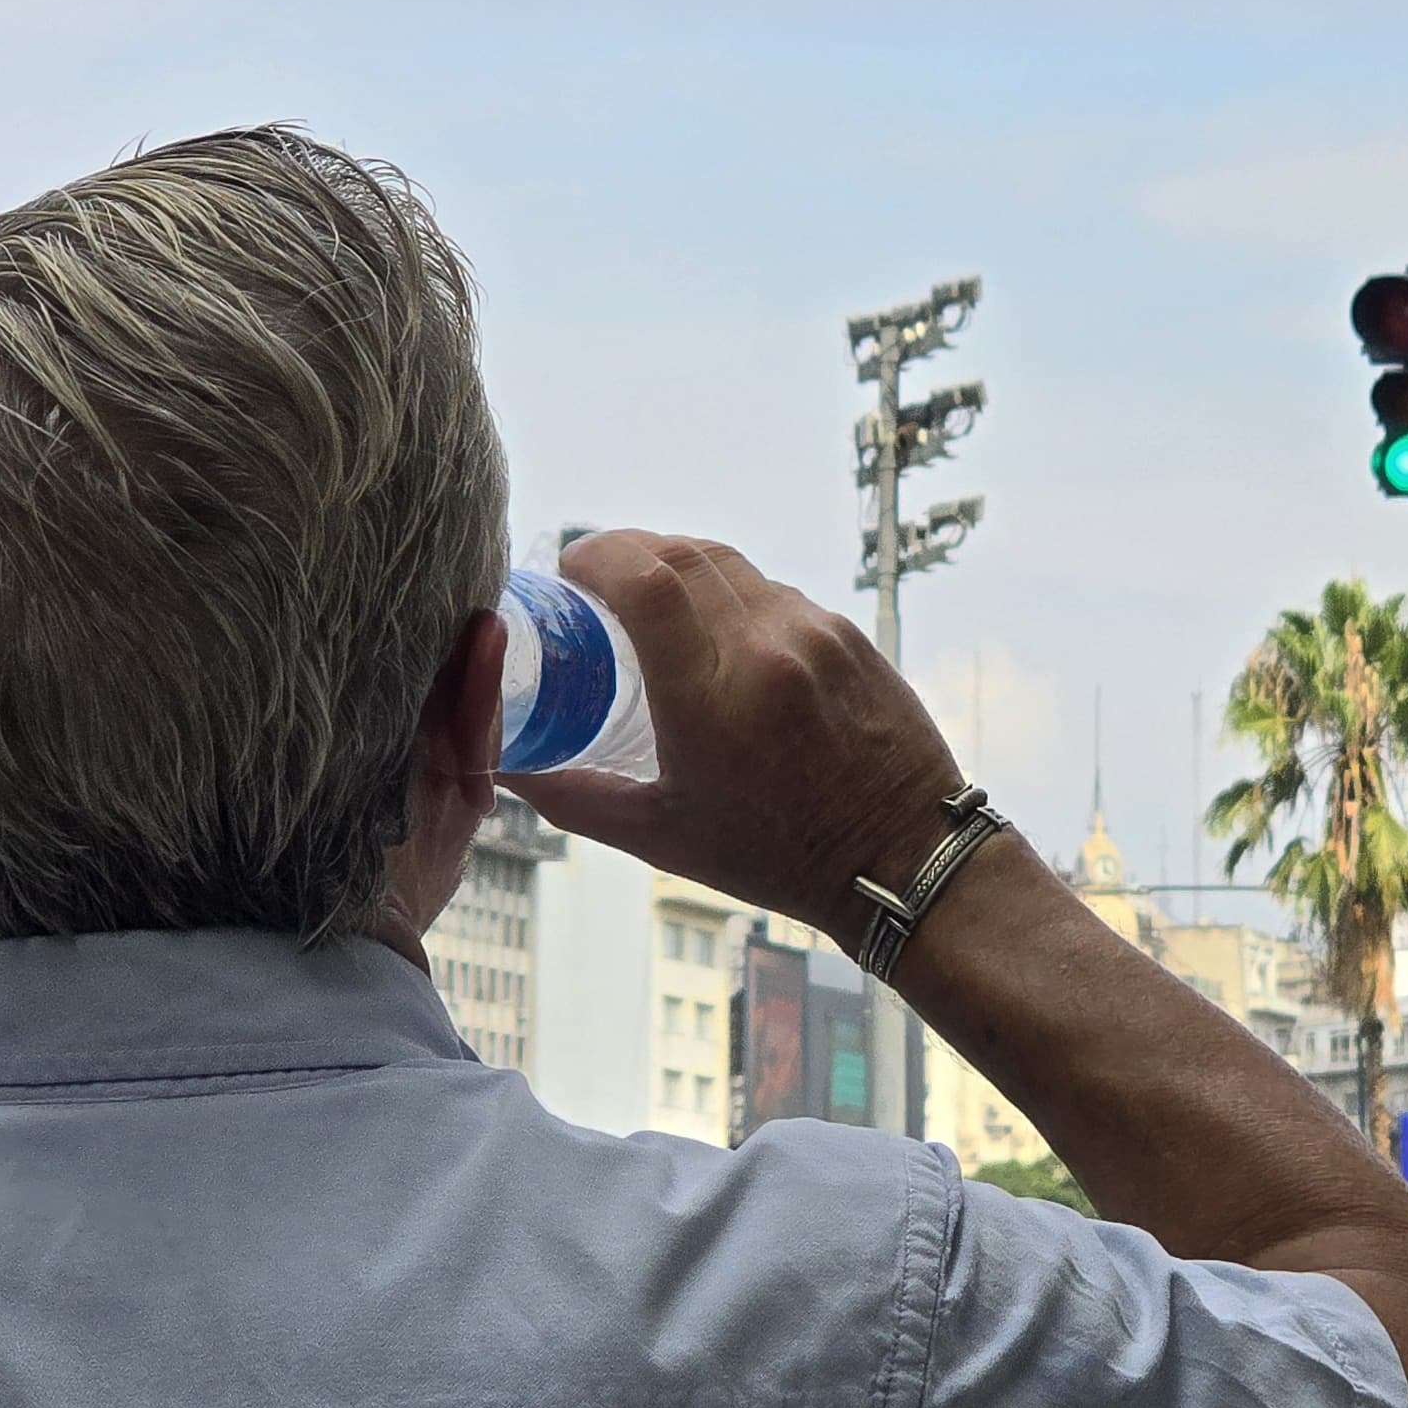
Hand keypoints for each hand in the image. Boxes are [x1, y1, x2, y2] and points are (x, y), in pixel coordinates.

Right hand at [509, 535, 968, 936]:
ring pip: (732, 565)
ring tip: (652, 597)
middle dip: (630, 550)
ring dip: (682, 566)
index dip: (600, 555)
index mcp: (712, 699)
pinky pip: (776, 592)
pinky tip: (719, 629)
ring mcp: (815, 636)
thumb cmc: (778, 857)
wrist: (901, 857)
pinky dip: (734, 594)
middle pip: (683, 554)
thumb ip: (577, 798)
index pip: (647, 580)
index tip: (571, 568)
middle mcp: (766, 651)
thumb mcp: (663, 837)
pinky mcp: (849, 636)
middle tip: (598, 574)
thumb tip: (506, 769)